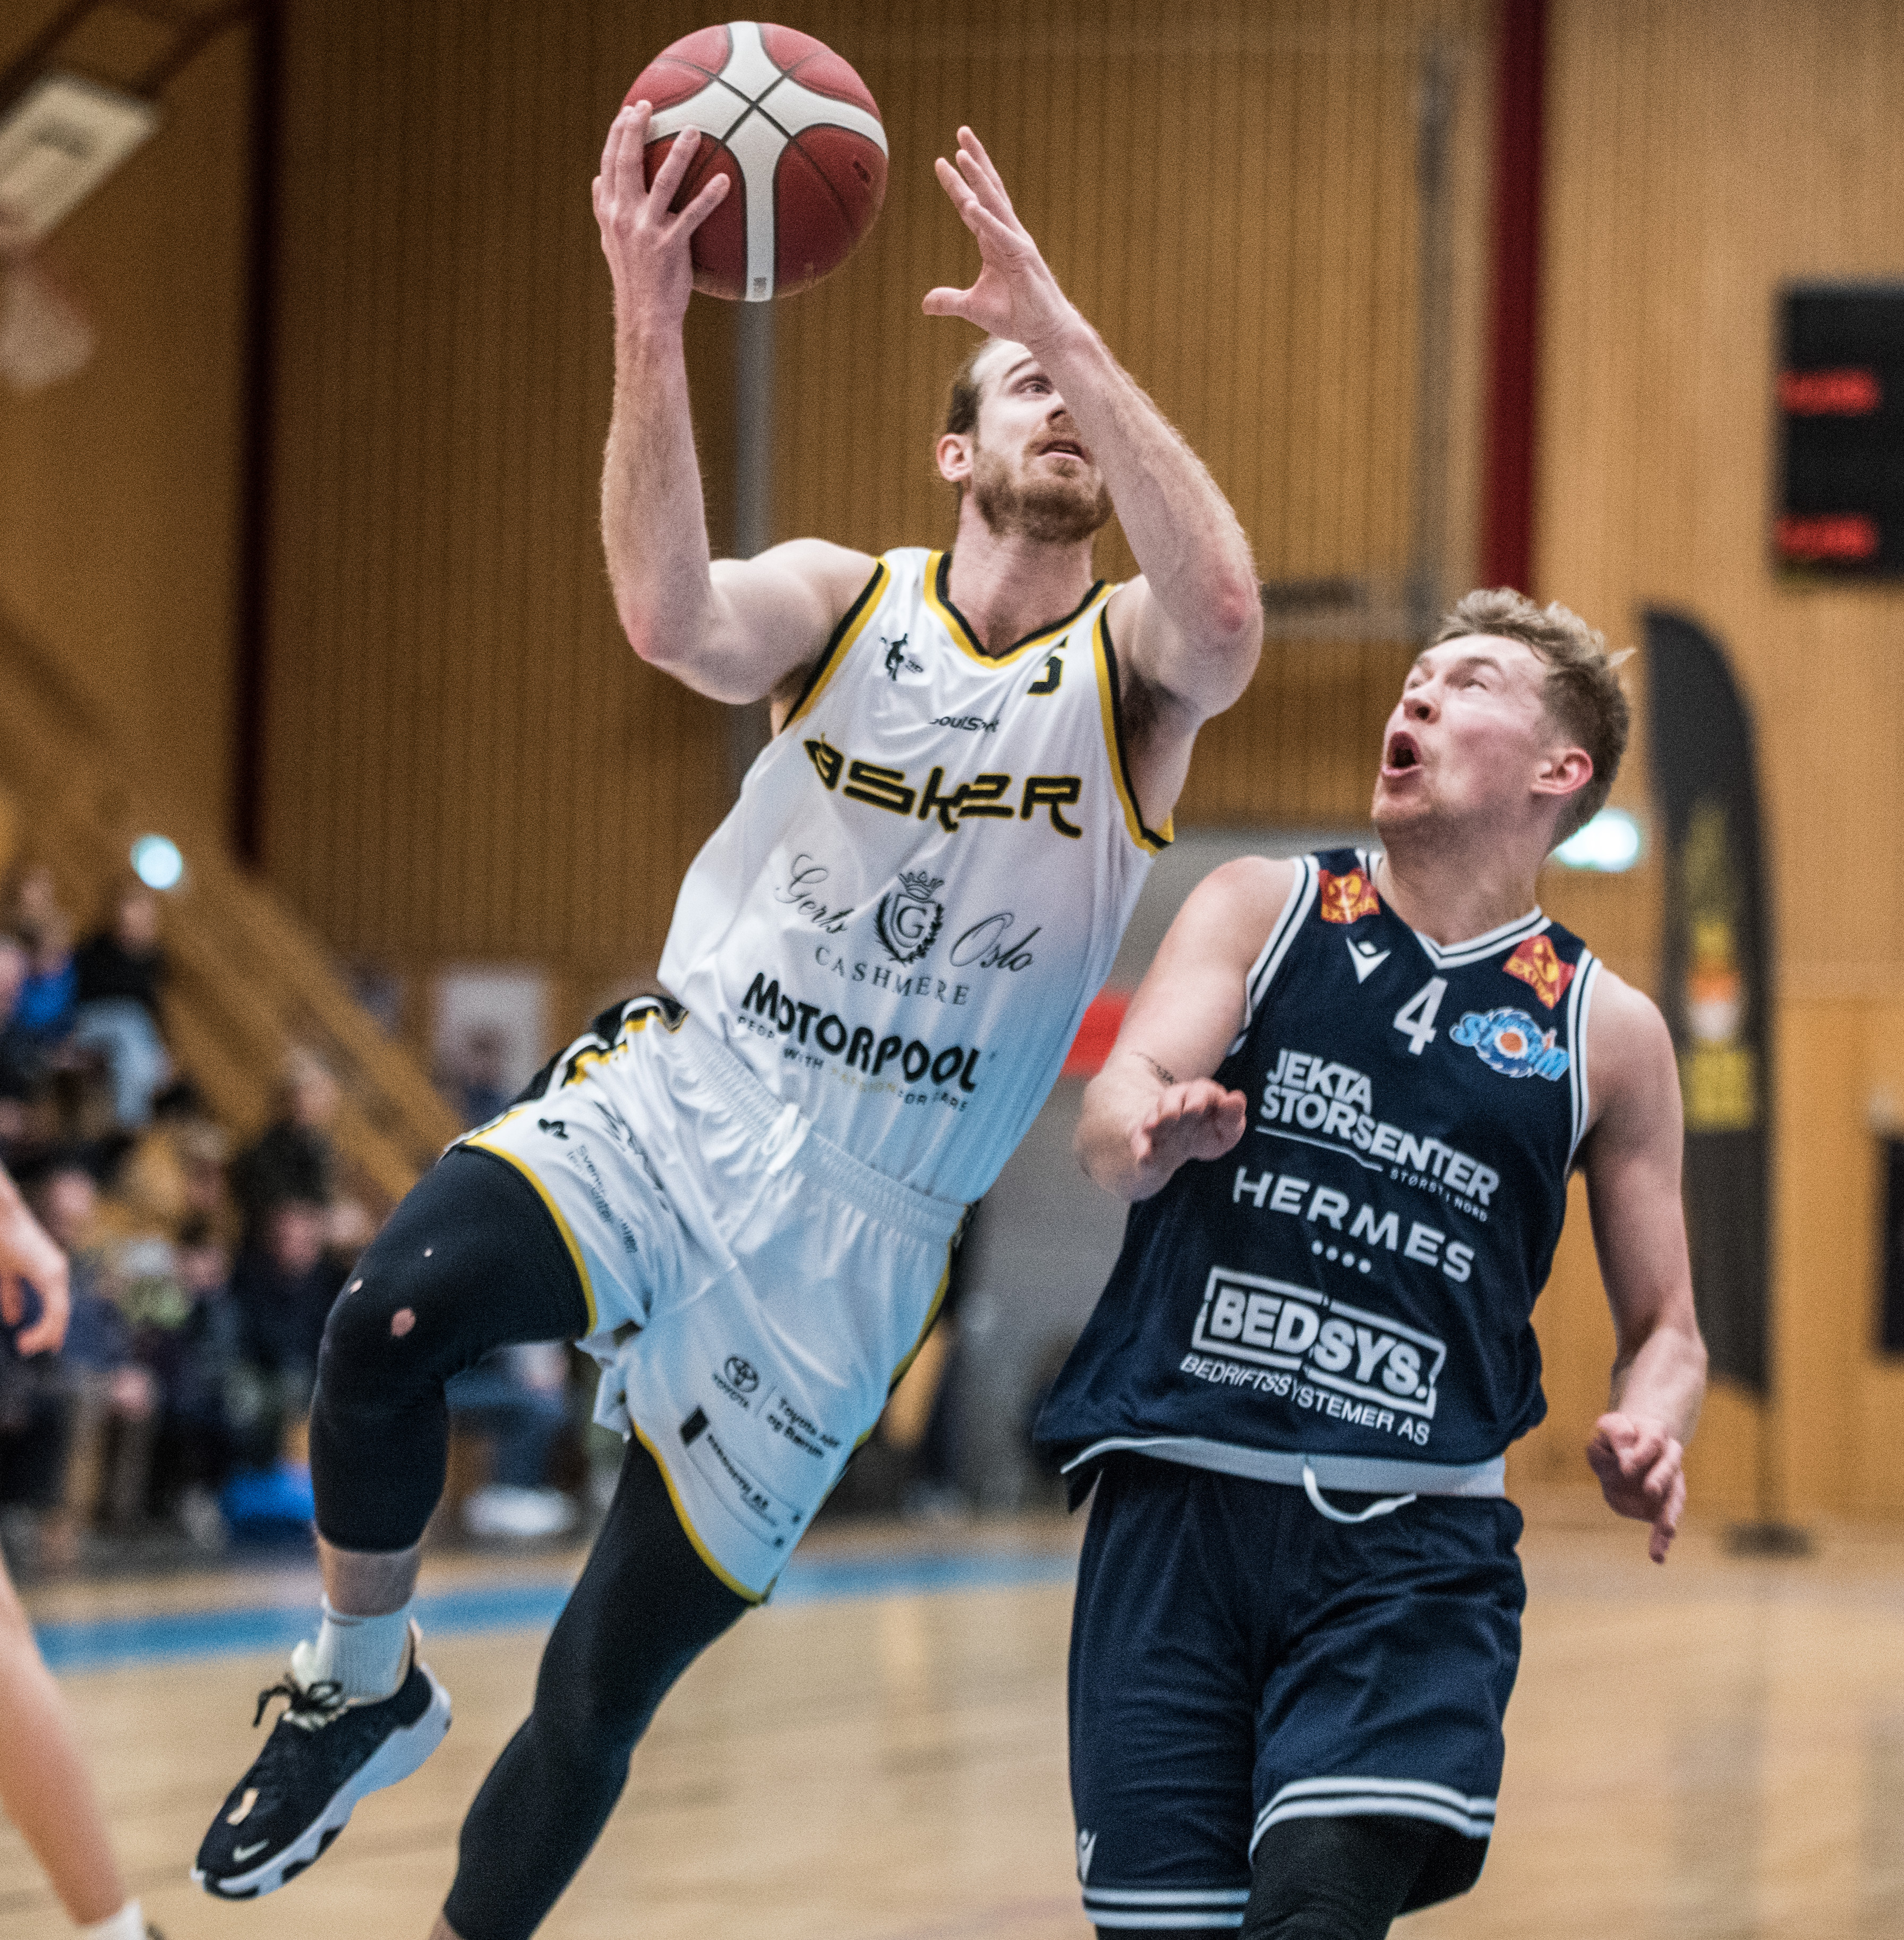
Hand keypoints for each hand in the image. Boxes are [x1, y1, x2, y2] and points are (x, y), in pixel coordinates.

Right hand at [0, 1192, 67, 1355]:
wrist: (1, 1217)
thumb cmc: (1, 1242)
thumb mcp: (6, 1273)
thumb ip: (12, 1294)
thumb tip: (14, 1318)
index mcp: (48, 1270)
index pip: (55, 1304)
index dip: (48, 1325)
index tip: (36, 1341)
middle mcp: (56, 1271)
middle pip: (60, 1312)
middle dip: (48, 1334)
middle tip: (30, 1348)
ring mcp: (56, 1272)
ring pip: (59, 1314)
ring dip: (44, 1334)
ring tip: (26, 1346)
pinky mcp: (51, 1274)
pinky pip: (55, 1309)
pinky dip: (44, 1327)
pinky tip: (26, 1337)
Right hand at [592, 102, 730, 331]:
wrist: (644, 316)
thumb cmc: (634, 279)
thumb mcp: (609, 242)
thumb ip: (604, 210)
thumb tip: (598, 181)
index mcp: (609, 212)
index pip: (608, 163)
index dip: (616, 134)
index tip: (626, 111)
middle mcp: (623, 216)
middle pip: (627, 161)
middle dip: (635, 128)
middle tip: (648, 105)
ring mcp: (646, 229)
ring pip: (663, 180)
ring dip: (679, 152)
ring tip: (694, 130)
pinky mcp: (670, 245)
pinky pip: (694, 215)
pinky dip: (709, 196)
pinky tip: (724, 181)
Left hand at [922, 127, 1077, 352]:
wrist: (1044, 332)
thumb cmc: (1015, 316)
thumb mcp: (973, 308)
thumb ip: (949, 300)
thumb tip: (925, 303)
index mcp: (993, 242)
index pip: (970, 206)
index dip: (956, 184)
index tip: (941, 162)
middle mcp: (1005, 235)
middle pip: (988, 191)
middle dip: (974, 162)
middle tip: (961, 132)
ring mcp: (1016, 243)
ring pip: (994, 204)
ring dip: (978, 178)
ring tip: (962, 154)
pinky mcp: (1023, 258)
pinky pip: (1001, 235)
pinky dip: (986, 220)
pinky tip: (970, 204)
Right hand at [1131, 1079, 1247, 1182]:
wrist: (1175, 1152)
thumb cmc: (1206, 1134)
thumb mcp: (1227, 1131)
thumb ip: (1233, 1117)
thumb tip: (1236, 1098)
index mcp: (1200, 1095)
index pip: (1202, 1090)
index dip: (1199, 1098)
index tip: (1196, 1110)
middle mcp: (1177, 1101)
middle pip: (1174, 1096)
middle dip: (1174, 1105)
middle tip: (1176, 1117)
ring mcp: (1159, 1117)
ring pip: (1155, 1112)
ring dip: (1155, 1119)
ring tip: (1153, 1127)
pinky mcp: (1144, 1134)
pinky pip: (1140, 1138)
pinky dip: (1142, 1148)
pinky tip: (1145, 1159)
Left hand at [1587, 1412, 1685, 1563]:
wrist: (1624, 1448)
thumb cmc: (1613, 1438)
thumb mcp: (1606, 1430)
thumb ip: (1615, 1439)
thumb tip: (1626, 1462)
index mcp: (1655, 1433)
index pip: (1652, 1440)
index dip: (1641, 1453)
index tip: (1626, 1467)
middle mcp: (1669, 1458)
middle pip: (1669, 1468)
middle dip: (1661, 1479)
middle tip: (1651, 1490)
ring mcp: (1670, 1484)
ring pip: (1674, 1500)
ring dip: (1669, 1516)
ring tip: (1667, 1533)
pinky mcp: (1661, 1505)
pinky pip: (1664, 1522)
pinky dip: (1661, 1539)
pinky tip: (1658, 1555)